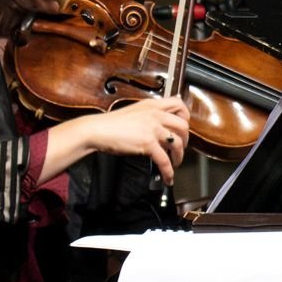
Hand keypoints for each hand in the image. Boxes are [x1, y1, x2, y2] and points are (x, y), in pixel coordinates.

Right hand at [75, 97, 190, 183]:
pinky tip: (168, 176)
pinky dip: (168, 171)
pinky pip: (165, 160)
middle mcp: (154, 115)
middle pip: (183, 126)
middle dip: (186, 140)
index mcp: (151, 105)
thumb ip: (148, 114)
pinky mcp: (148, 143)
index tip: (183, 126)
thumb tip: (160, 121)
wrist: (96, 130)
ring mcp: (152, 128)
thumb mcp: (133, 112)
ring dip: (179, 156)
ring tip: (174, 163)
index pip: (179, 104)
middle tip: (179, 147)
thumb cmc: (110, 124)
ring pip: (178, 143)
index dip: (186, 116)